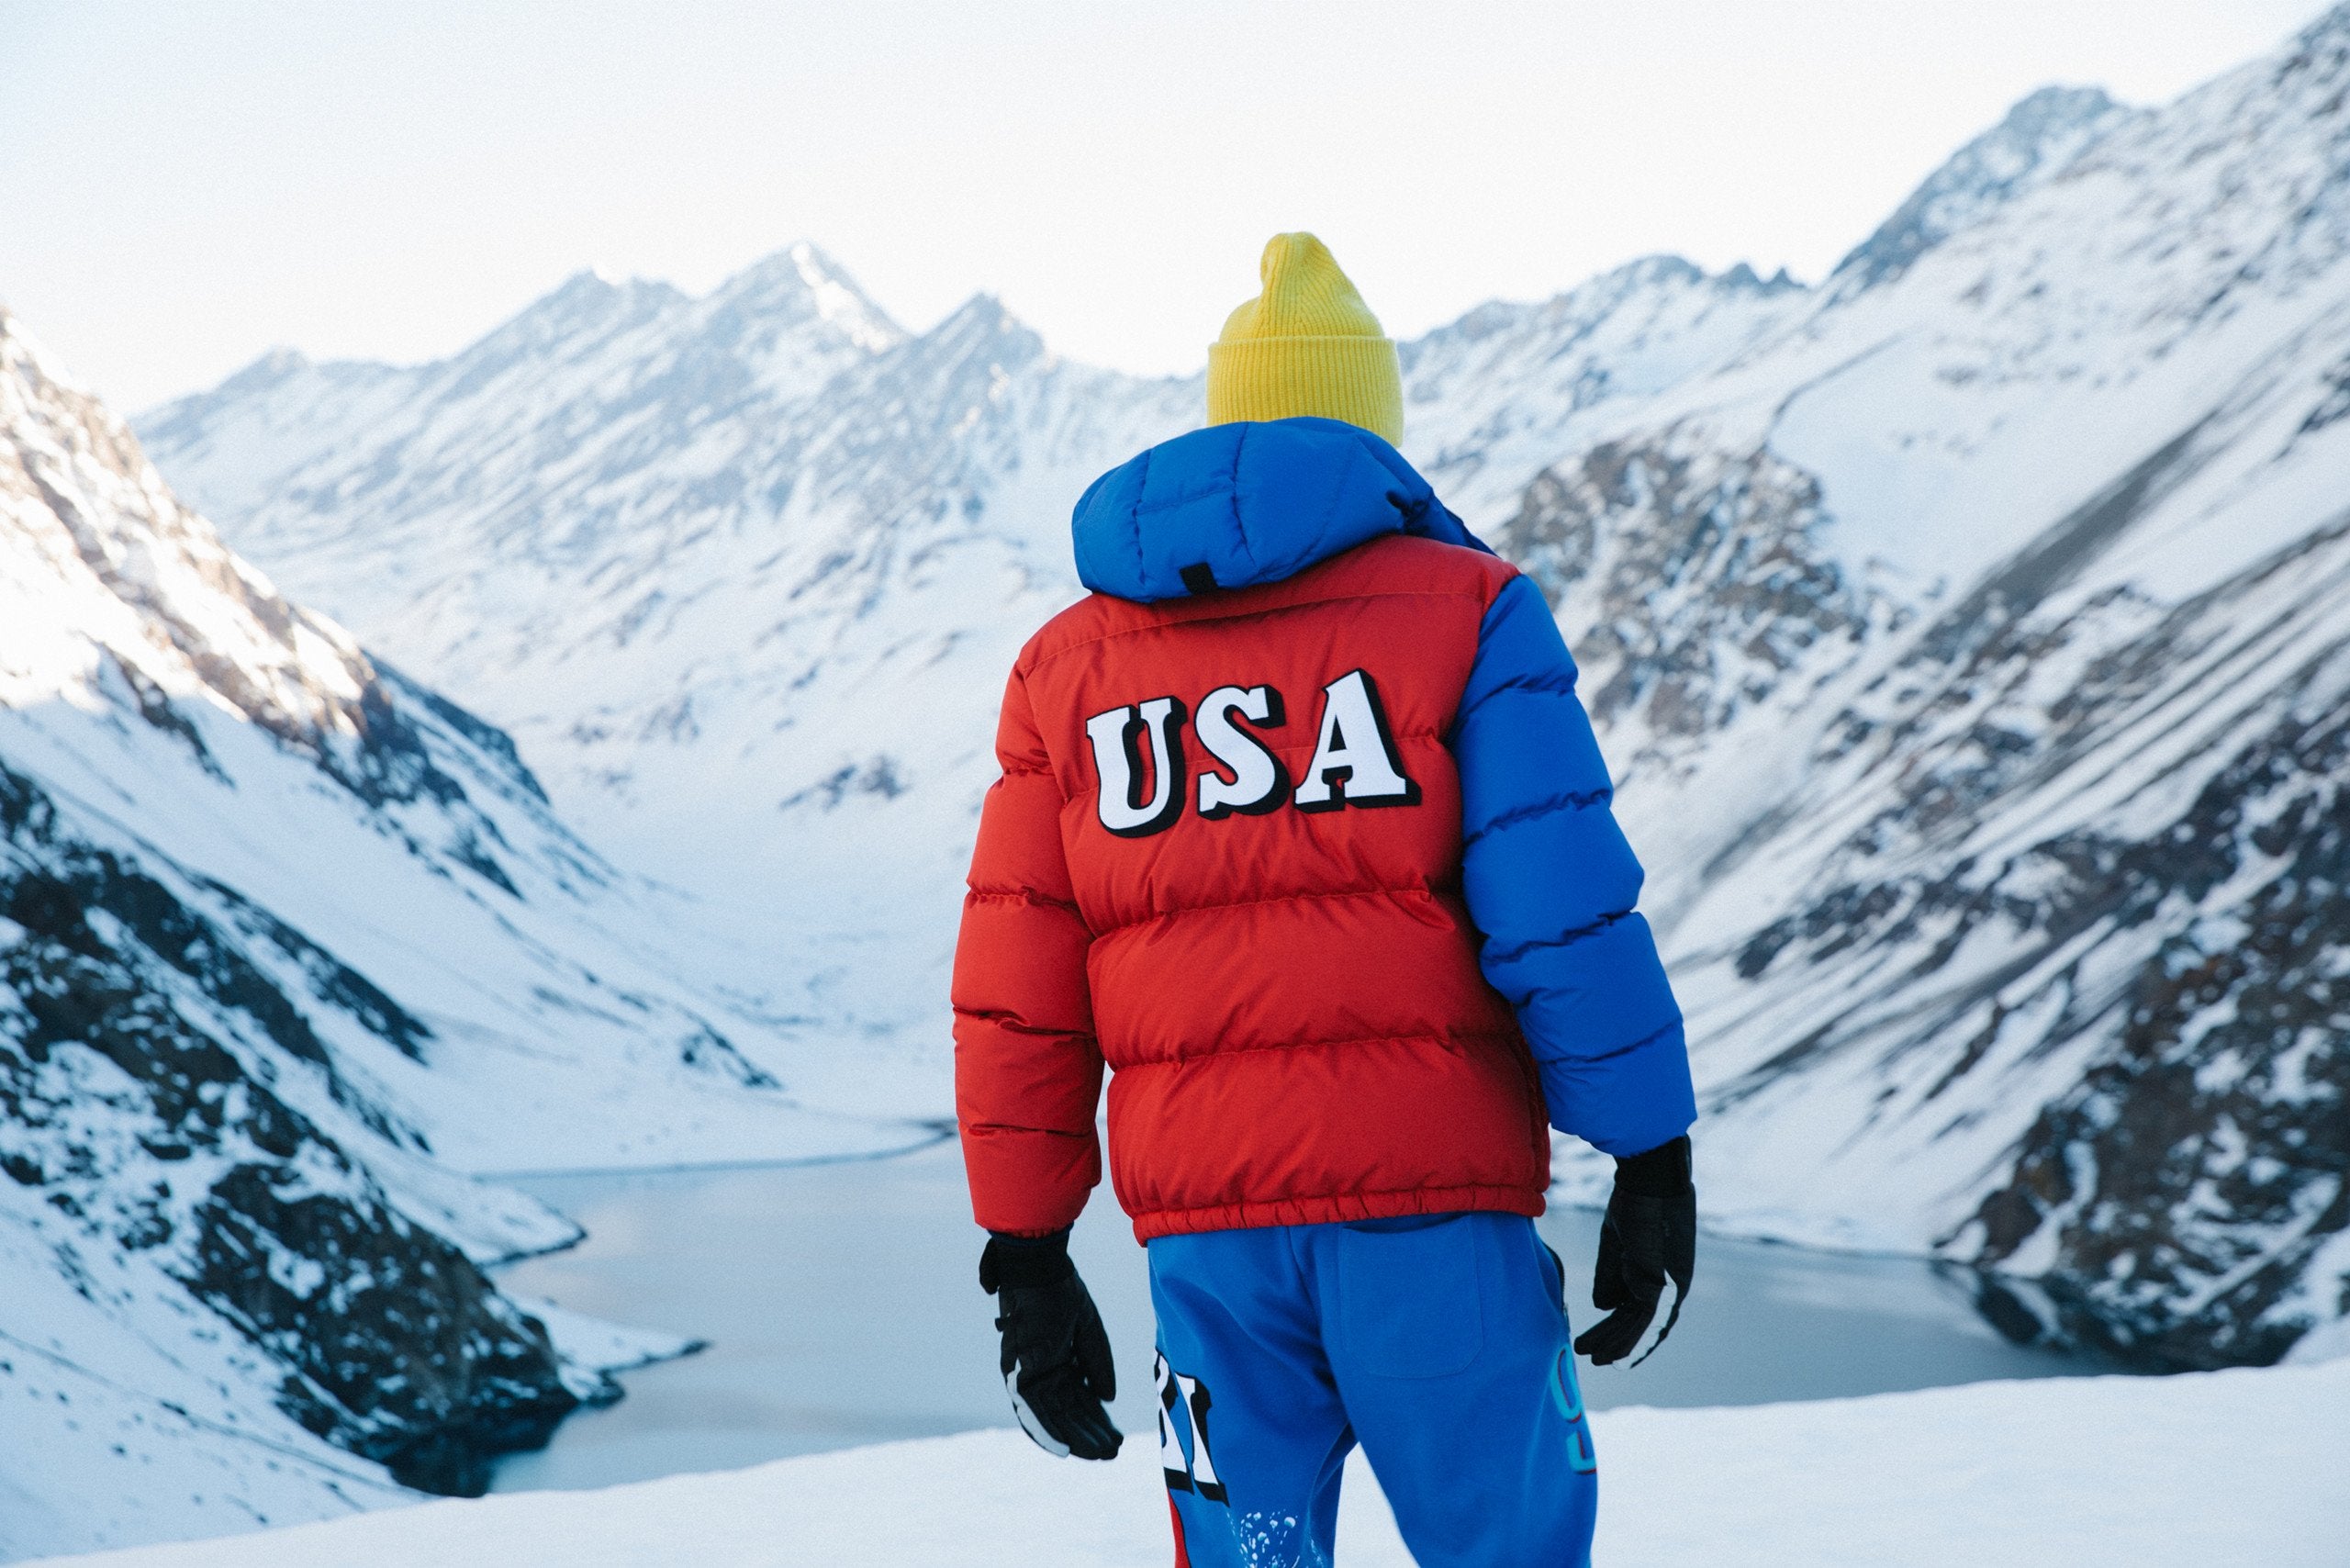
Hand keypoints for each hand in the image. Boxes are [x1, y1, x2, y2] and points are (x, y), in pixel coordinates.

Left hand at [980, 1230, 1122, 1459]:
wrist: (1040, 1269)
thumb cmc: (1062, 1292)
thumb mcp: (1089, 1332)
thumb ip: (1098, 1365)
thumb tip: (1107, 1399)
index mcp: (1054, 1361)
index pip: (1077, 1399)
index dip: (1096, 1420)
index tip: (1115, 1436)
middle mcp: (1038, 1373)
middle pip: (1066, 1413)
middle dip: (1090, 1434)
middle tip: (1113, 1452)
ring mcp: (1027, 1375)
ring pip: (1053, 1417)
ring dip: (1076, 1438)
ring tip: (1100, 1455)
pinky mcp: (1019, 1374)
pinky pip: (1033, 1411)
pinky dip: (1048, 1432)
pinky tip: (1067, 1450)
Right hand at [1574, 1135, 1694, 1366]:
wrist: (1651, 1177)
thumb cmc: (1636, 1201)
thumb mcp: (1617, 1243)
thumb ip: (1610, 1275)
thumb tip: (1602, 1307)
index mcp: (1664, 1272)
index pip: (1645, 1309)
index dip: (1625, 1327)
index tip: (1604, 1342)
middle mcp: (1673, 1284)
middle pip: (1642, 1321)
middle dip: (1617, 1341)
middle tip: (1594, 1357)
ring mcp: (1670, 1286)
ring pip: (1641, 1326)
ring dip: (1616, 1345)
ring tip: (1592, 1359)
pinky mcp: (1661, 1284)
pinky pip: (1642, 1320)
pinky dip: (1626, 1340)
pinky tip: (1608, 1354)